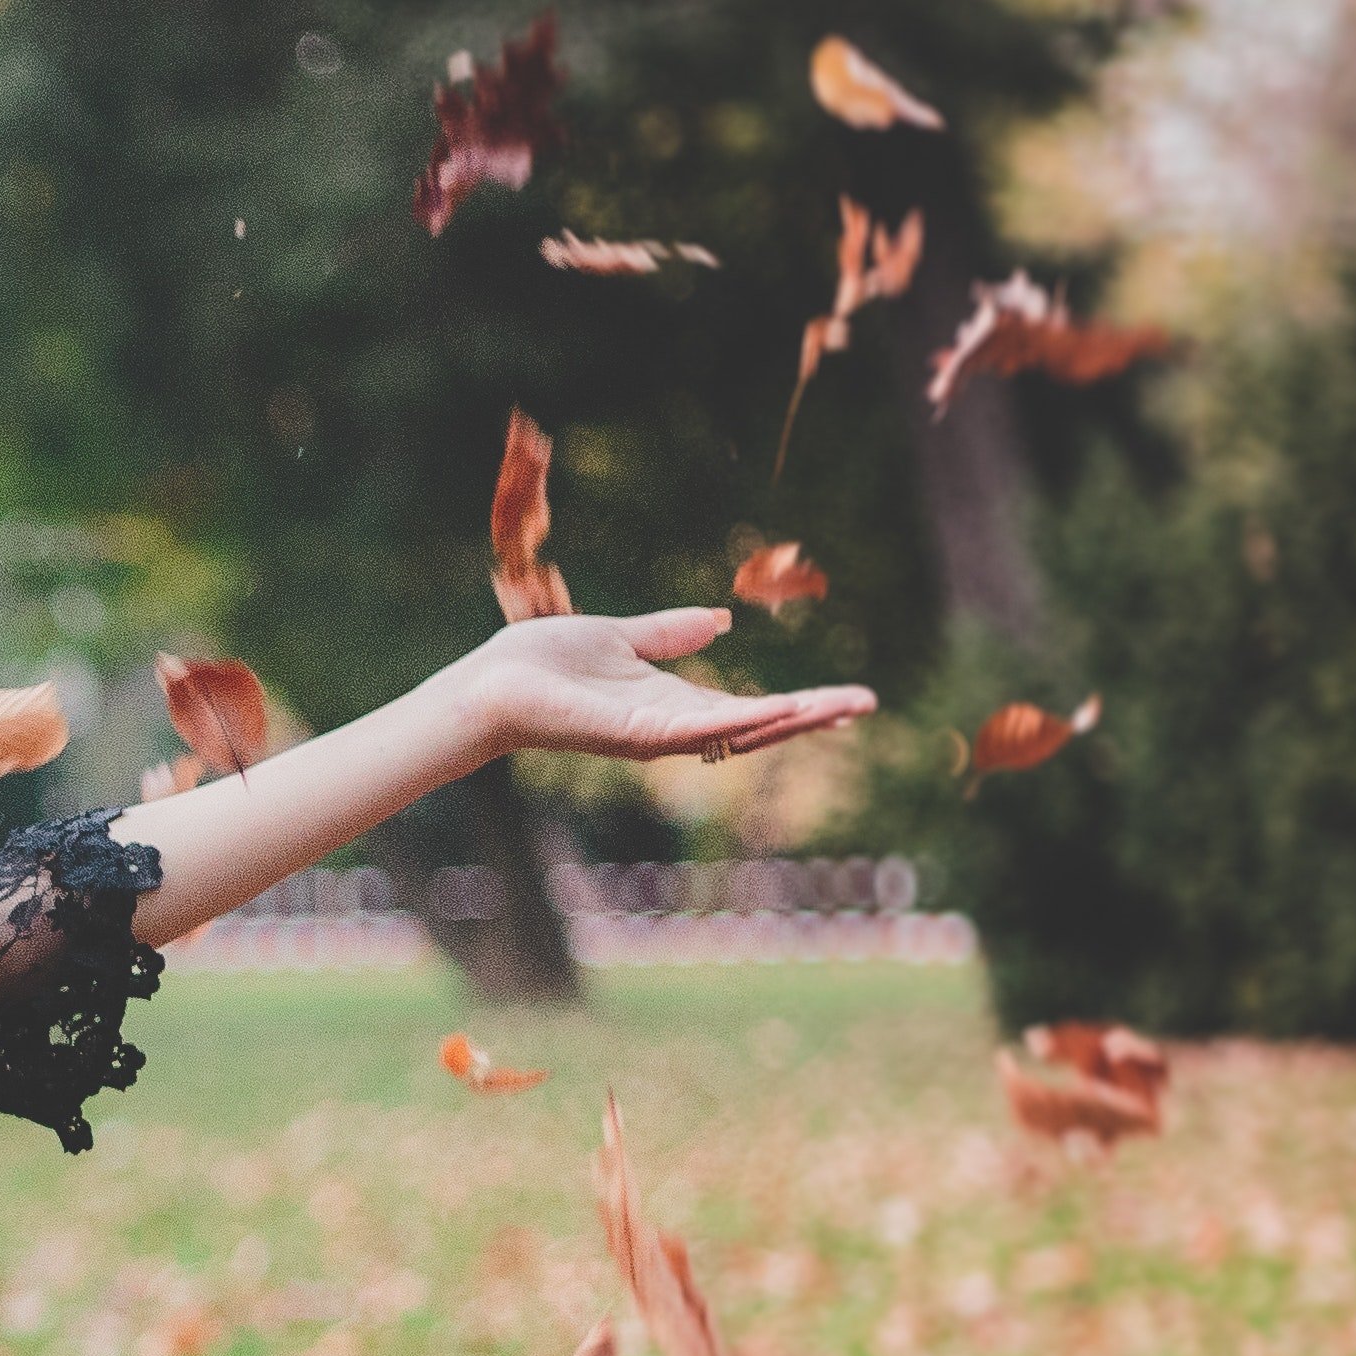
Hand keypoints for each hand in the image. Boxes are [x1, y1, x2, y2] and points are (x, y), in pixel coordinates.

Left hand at [457, 605, 873, 766]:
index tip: (848, 698)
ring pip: (734, 731)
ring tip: (838, 708)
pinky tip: (770, 710)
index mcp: (672, 703)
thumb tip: (722, 620)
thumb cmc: (543, 665)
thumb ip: (669, 633)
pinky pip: (689, 730)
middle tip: (866, 705)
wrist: (488, 684)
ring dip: (788, 719)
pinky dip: (730, 722)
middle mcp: (670, 727)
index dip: (799, 703)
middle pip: (757, 724)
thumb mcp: (622, 637)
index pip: (751, 707)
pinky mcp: (629, 734)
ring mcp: (652, 735)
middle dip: (812, 715)